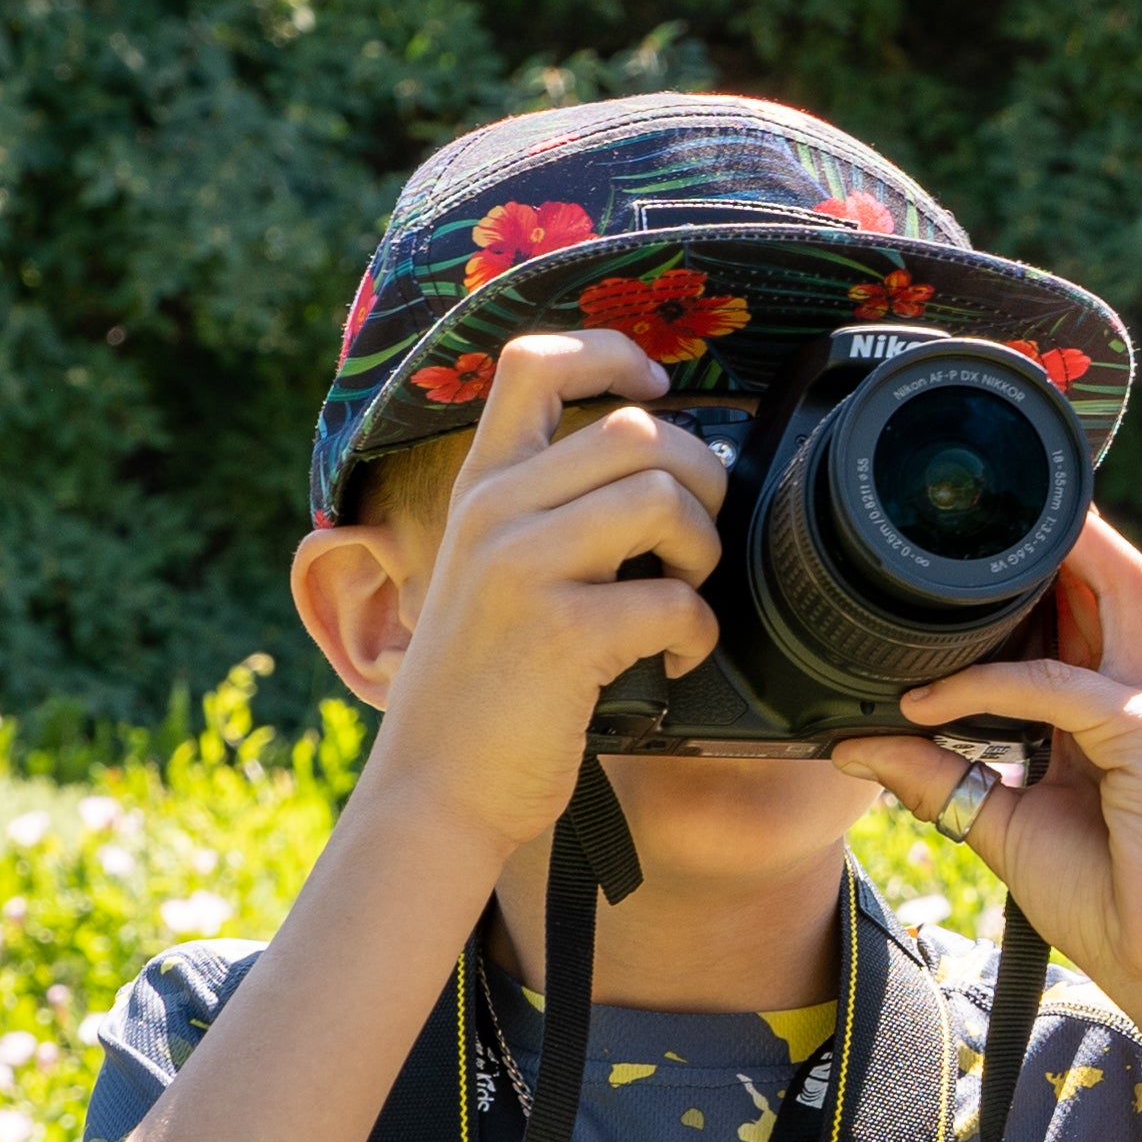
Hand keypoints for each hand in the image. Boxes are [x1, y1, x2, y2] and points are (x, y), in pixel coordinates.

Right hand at [361, 331, 729, 858]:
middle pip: (637, 430)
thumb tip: (662, 467)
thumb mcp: (490, 575)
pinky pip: (675, 599)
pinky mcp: (562, 633)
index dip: (612, 351)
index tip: (659, 383)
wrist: (438, 790)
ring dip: (703, 551)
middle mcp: (494, 512)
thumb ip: (547, 514)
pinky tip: (675, 663)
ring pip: (664, 498)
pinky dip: (698, 634)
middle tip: (696, 543)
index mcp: (480, 488)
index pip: (535, 361)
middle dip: (701, 478)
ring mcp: (523, 568)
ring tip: (685, 598)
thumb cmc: (485, 690)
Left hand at [832, 518, 1141, 1045]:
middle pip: (1116, 575)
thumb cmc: (1119, 904)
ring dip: (1049, 554)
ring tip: (966, 539)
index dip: (1043, 569)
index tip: (965, 553)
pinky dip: (984, 684)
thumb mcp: (1007, 825)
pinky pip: (1058, 686)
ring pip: (1112, 589)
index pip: (1093, 608)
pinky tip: (925, 700)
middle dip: (1058, 529)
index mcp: (1127, 709)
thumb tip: (858, 744)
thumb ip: (942, 778)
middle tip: (975, 504)